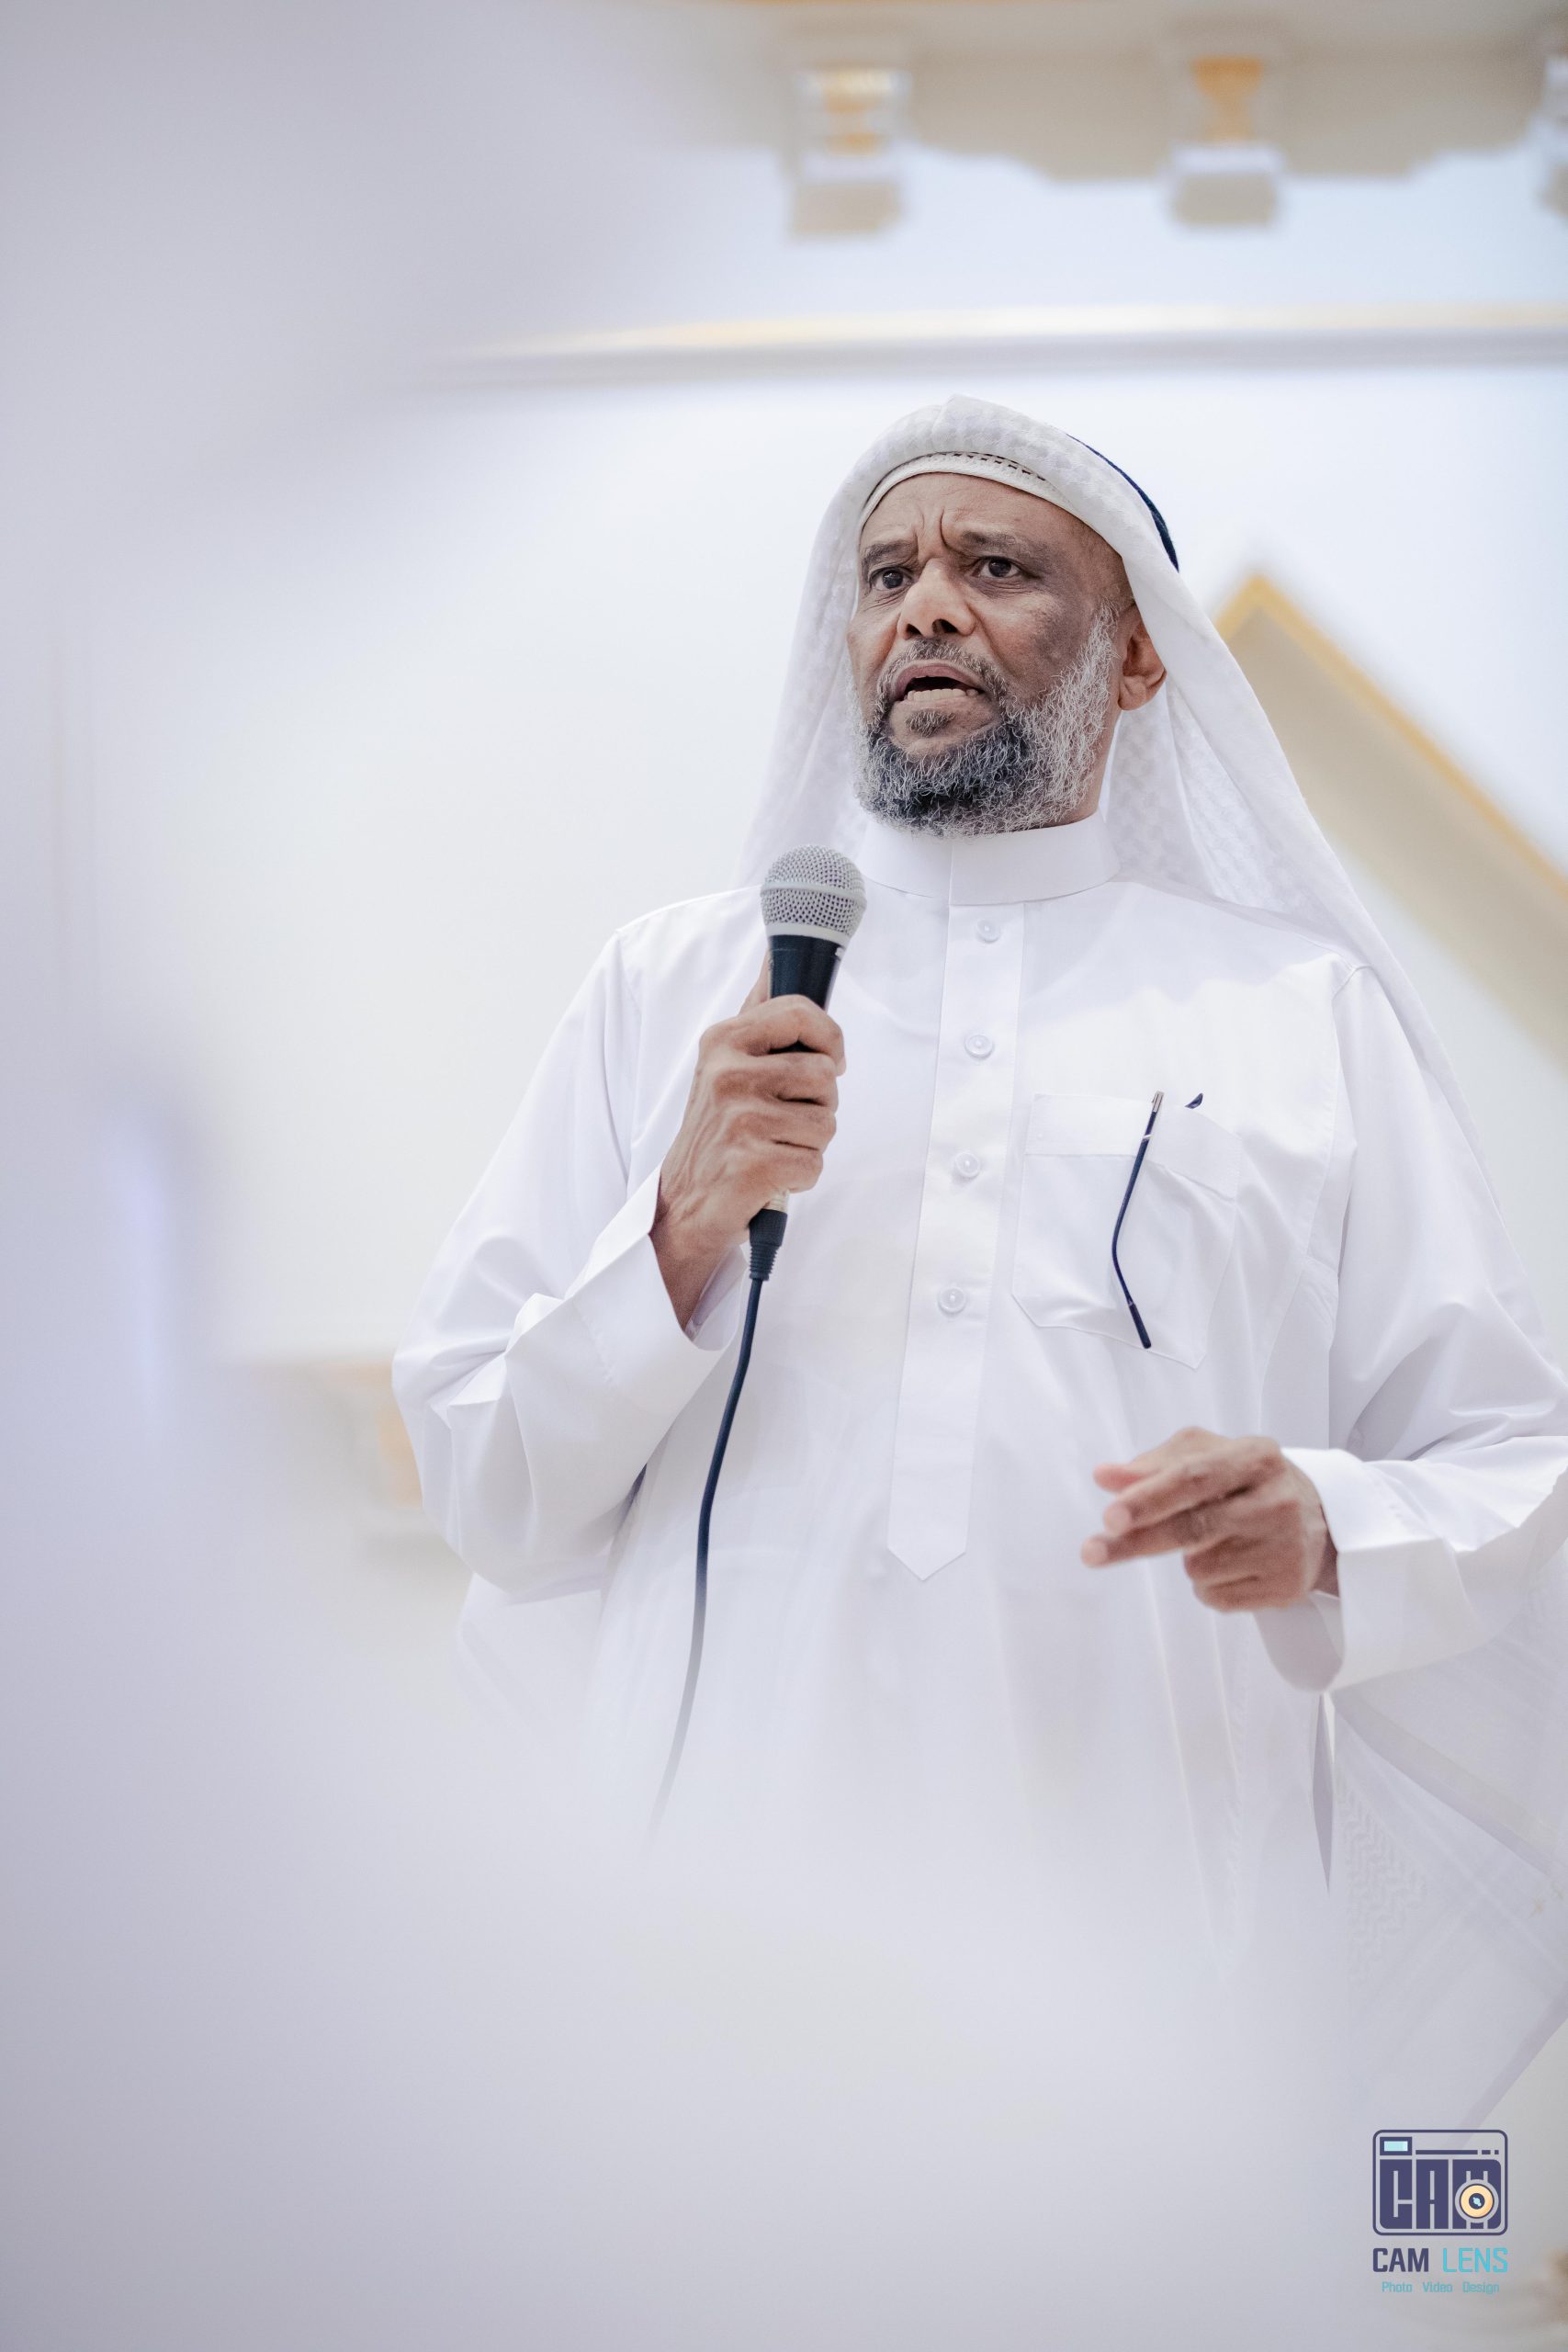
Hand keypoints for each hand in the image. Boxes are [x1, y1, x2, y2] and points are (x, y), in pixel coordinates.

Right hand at [652, 963, 845, 1326]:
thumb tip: (774, 954)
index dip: (828, 1039)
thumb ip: (758, 1017)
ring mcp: (738, 1119)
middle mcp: (727, 1074)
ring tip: (771, 1147)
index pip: (801, 1012)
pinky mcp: (752, 1163)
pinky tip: (769, 1175)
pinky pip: (814, 1163)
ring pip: (825, 1122)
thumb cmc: (717, 1132)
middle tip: (781, 1120)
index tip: (826, 1061)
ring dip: (808, 1143)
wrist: (683, 1203)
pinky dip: (800, 1176)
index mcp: (722, 1041)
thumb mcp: (726, 1064)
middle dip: (817, 1103)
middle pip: (824, 1074)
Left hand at [1080, 1427, 1337, 1612]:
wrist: (1319, 1523)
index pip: (1194, 1477)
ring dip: (1186, 1559)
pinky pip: (1216, 1597)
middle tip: (1093, 1551)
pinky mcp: (1286, 1587)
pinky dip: (1207, 1586)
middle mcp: (1277, 1500)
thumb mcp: (1208, 1458)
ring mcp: (1285, 1547)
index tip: (1108, 1516)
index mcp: (1256, 1457)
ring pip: (1199, 1567)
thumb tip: (1104, 1477)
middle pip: (1192, 1527)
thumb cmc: (1246, 1483)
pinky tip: (1231, 1565)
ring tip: (1214, 1541)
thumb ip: (1154, 1465)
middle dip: (1137, 1541)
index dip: (1148, 1498)